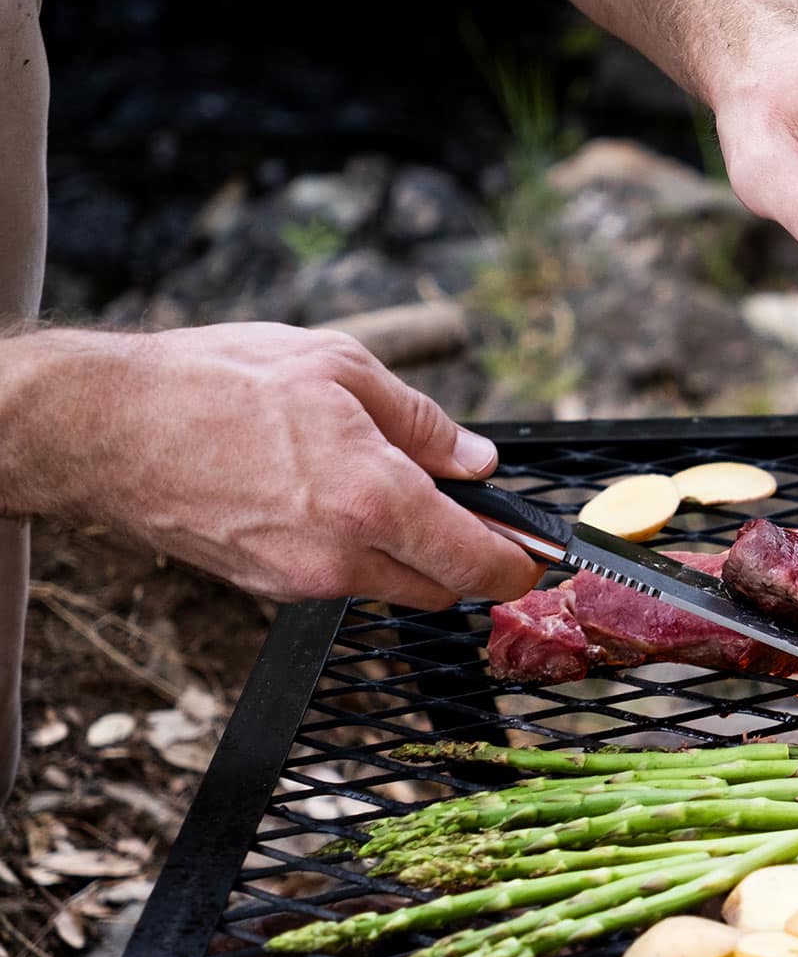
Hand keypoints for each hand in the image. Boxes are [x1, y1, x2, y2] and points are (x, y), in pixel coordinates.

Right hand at [56, 323, 539, 609]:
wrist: (105, 426)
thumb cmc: (216, 383)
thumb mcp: (340, 368)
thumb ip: (423, 423)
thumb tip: (477, 460)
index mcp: (375, 498)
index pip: (479, 564)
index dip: (519, 564)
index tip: (533, 552)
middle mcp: (343, 554)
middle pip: (442, 587)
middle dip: (465, 555)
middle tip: (461, 506)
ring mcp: (301, 581)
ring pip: (390, 585)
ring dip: (406, 551)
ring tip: (374, 483)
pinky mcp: (266, 589)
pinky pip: (339, 579)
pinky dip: (354, 550)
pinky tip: (324, 497)